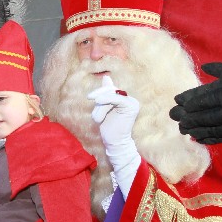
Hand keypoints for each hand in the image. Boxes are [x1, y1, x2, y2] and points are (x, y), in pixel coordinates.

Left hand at [87, 76, 141, 195]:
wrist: (115, 143)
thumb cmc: (109, 129)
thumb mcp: (104, 109)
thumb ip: (106, 95)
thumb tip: (106, 77)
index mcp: (125, 100)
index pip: (111, 90)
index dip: (101, 90)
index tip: (90, 96)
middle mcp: (130, 100)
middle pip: (111, 90)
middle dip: (99, 96)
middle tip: (90, 97)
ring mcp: (132, 102)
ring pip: (110, 95)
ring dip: (100, 107)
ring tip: (99, 119)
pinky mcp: (131, 105)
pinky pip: (115, 98)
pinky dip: (105, 102)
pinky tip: (99, 107)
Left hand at [170, 63, 221, 143]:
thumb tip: (205, 67)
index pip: (200, 97)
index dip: (187, 100)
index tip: (176, 101)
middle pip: (200, 114)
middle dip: (185, 115)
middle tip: (172, 116)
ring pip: (208, 128)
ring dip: (193, 128)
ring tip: (182, 129)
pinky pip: (221, 138)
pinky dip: (208, 138)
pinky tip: (199, 139)